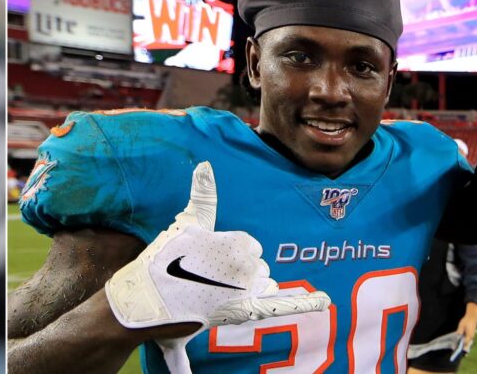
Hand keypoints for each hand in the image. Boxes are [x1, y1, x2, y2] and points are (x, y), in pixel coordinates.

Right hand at [104, 161, 330, 331]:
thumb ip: (204, 194)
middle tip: (204, 278)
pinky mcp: (245, 311)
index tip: (205, 260)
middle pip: (257, 266)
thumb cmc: (166, 259)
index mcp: (240, 242)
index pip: (248, 247)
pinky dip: (307, 303)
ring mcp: (249, 291)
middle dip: (236, 272)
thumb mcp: (186, 222)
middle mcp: (250, 266)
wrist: (150, 298)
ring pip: (262, 284)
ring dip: (245, 288)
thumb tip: (205, 164)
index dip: (226, 254)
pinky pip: (284, 305)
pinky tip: (326, 301)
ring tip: (213, 293)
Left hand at [456, 302, 476, 350]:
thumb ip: (460, 330)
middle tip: (462, 355)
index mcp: (469, 335)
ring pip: (468, 343)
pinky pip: (468, 341)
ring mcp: (471, 336)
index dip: (462, 347)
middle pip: (467, 345)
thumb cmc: (466, 321)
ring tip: (462, 352)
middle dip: (465, 350)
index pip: (465, 343)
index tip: (460, 351)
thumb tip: (458, 335)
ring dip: (465, 347)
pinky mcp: (471, 335)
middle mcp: (471, 337)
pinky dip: (466, 344)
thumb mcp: (461, 325)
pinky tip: (462, 346)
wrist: (472, 317)